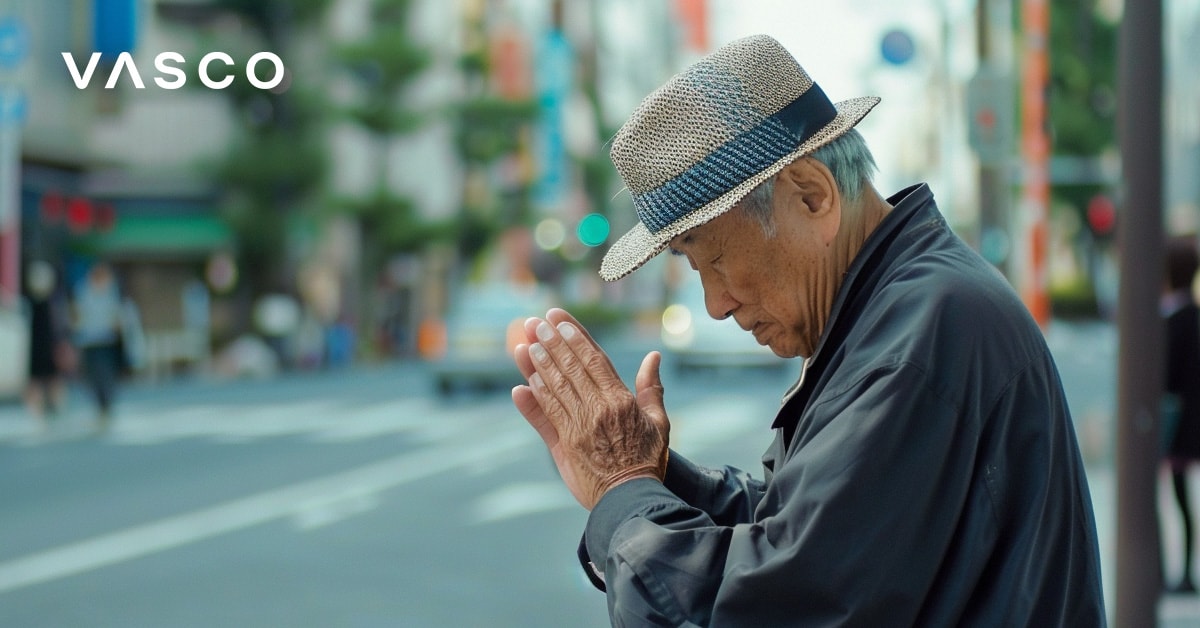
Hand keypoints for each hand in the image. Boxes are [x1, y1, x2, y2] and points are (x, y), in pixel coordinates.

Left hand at [511, 308, 669, 509]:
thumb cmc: (648, 460)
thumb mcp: (658, 423)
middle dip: (551, 342)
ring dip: (539, 364)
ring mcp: (579, 427)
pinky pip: (547, 415)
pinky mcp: (565, 445)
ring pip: (555, 387)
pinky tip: (524, 381)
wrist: (632, 499)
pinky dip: (535, 397)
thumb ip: (651, 389)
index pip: (593, 358)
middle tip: (535, 322)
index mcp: (621, 400)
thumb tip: (653, 357)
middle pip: (570, 367)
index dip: (575, 336)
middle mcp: (598, 409)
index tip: (559, 318)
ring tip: (525, 343)